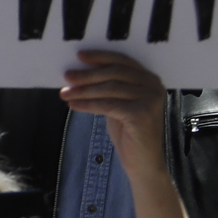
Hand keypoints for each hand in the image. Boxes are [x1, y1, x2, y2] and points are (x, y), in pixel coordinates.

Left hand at [59, 50, 166, 170]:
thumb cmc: (128, 132)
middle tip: (67, 76)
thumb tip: (79, 74)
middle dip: (88, 74)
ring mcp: (150, 100)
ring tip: (64, 93)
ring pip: (110, 89)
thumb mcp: (118, 104)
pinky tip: (73, 105)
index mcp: (149, 79)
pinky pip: (108, 105)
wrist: (143, 162)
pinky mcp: (142, 114)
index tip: (80, 56)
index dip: (101, 57)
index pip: (123, 61)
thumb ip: (107, 88)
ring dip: (84, 90)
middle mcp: (153, 86)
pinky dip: (88, 104)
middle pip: (115, 73)